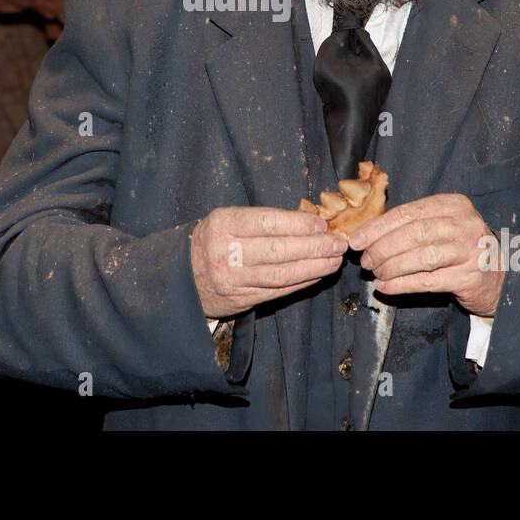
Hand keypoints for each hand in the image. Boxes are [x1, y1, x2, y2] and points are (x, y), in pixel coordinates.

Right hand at [191, 206, 347, 318]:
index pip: (267, 222)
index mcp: (223, 224)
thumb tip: (306, 221)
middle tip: (338, 243)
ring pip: (280, 274)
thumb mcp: (226, 220)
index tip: (321, 224)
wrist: (181, 276)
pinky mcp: (240, 300)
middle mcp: (225, 253)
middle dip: (314, 247)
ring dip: (313, 267)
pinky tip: (317, 275)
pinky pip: (276, 291)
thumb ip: (260, 220)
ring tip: (334, 260)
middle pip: (278, 250)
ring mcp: (232, 279)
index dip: (298, 224)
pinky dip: (301, 283)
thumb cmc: (212, 240)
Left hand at [348, 193, 503, 316]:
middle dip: (381, 247)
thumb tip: (367, 233)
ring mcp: (471, 251)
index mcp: (454, 204)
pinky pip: (427, 281)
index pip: (408, 212)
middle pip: (413, 233)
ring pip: (420, 257)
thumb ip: (413, 224)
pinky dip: (400, 284)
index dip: (377, 227)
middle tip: (364, 260)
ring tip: (375, 272)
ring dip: (390, 266)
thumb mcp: (444, 225)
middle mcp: (465, 224)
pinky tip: (385, 286)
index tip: (356, 239)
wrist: (500, 277)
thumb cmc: (462, 249)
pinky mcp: (470, 278)